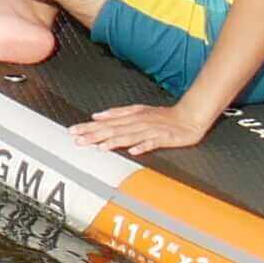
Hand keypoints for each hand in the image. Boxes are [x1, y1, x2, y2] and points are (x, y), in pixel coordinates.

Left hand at [73, 94, 218, 154]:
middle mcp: (138, 122)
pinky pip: (153, 142)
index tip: (73, 131)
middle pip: (114, 129)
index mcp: (131, 116)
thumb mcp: (138, 111)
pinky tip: (134, 151)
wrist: (190, 116)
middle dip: (95, 135)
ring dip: (115, 141)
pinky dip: (144, 146)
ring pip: (130, 136)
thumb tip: (97, 115)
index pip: (106, 122)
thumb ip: (117, 113)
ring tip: (100, 146)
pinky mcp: (165, 137)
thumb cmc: (164, 116)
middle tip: (78, 140)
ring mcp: (151, 130)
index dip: (89, 127)